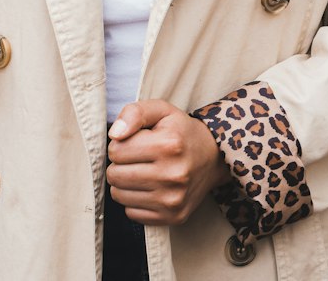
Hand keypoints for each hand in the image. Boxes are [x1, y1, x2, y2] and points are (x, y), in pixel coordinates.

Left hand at [106, 98, 227, 226]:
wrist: (212, 157)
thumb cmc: (180, 131)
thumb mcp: (161, 110)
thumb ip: (135, 113)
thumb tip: (114, 134)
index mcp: (168, 145)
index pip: (116, 150)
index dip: (119, 143)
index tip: (133, 142)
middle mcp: (172, 175)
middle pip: (115, 175)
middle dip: (118, 164)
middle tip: (135, 158)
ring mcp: (173, 199)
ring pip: (119, 195)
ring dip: (124, 183)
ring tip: (141, 171)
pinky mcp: (172, 217)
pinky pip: (131, 213)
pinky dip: (134, 200)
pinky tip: (148, 188)